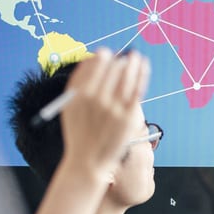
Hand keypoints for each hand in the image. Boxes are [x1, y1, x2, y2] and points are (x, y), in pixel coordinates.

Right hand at [57, 48, 150, 177]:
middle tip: (125, 55)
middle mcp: (97, 100)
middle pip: (112, 70)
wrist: (88, 161)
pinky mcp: (128, 117)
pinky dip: (142, 75)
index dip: (103, 56)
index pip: (95, 66)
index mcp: (80, 95)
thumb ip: (77, 82)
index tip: (107, 53)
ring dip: (133, 63)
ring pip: (127, 77)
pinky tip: (144, 67)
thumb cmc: (79, 132)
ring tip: (136, 57)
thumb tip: (93, 57)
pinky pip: (137, 89)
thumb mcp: (69, 107)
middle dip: (119, 60)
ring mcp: (114, 108)